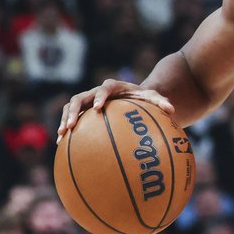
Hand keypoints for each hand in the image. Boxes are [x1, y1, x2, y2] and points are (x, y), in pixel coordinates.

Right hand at [57, 79, 174, 140]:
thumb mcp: (154, 99)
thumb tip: (172, 110)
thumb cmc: (144, 99)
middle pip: (79, 98)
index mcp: (112, 87)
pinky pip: (71, 118)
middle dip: (73, 111)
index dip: (99, 97)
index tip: (98, 108)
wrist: (133, 98)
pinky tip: (62, 145)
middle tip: (70, 125)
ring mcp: (88, 102)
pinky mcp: (84, 111)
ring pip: (70, 107)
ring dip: (64, 120)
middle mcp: (96, 93)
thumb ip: (161, 102)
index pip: (104, 89)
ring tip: (61, 135)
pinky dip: (66, 129)